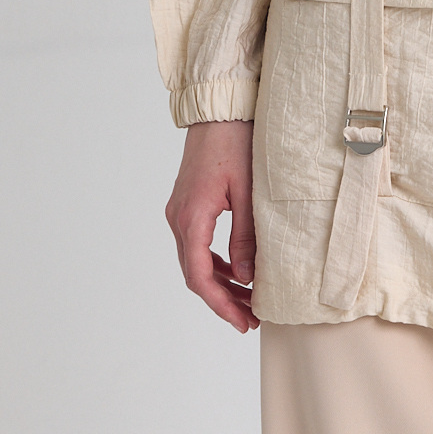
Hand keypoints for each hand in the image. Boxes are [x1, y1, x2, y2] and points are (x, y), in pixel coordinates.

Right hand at [165, 119, 257, 331]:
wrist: (220, 112)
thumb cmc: (236, 144)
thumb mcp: (247, 192)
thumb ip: (245, 237)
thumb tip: (247, 279)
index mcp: (192, 217)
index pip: (200, 276)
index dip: (220, 304)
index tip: (243, 322)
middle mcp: (179, 218)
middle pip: (195, 273)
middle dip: (222, 299)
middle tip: (251, 319)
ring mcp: (180, 211)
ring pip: (195, 260)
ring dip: (220, 282)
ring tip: (248, 301)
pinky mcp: (188, 204)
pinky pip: (198, 243)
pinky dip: (216, 262)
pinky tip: (237, 272)